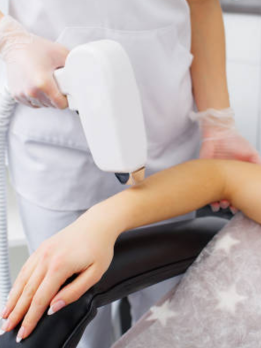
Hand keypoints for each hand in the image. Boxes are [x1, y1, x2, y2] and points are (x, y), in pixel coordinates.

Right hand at [0, 16, 68, 107]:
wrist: (14, 44)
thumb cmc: (36, 48)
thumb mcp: (61, 53)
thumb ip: (73, 67)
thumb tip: (83, 76)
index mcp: (43, 83)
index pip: (61, 105)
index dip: (66, 99)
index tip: (66, 91)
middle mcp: (31, 91)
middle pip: (52, 105)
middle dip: (56, 96)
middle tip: (55, 82)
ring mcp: (23, 95)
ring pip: (43, 105)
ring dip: (47, 97)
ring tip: (45, 81)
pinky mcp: (17, 96)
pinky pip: (33, 104)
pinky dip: (37, 97)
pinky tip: (37, 85)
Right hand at [0, 207, 119, 342]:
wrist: (97, 224)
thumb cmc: (99, 247)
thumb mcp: (94, 273)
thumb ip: (74, 292)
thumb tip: (53, 307)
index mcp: (60, 266)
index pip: (40, 299)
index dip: (30, 319)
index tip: (23, 333)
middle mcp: (47, 257)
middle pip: (27, 291)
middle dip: (16, 312)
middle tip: (7, 329)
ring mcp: (43, 251)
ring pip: (23, 279)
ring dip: (13, 298)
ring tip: (6, 314)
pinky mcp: (43, 247)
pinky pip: (26, 267)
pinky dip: (18, 282)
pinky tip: (15, 292)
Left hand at [199, 122, 260, 212]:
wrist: (219, 133)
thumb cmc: (234, 141)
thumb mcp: (250, 153)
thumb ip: (256, 163)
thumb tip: (259, 174)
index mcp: (236, 174)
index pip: (238, 191)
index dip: (240, 200)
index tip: (241, 205)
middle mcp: (226, 177)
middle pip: (227, 195)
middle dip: (228, 204)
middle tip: (230, 207)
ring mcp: (215, 175)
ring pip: (215, 194)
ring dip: (218, 202)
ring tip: (220, 205)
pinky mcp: (205, 172)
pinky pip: (205, 187)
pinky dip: (207, 195)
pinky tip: (211, 200)